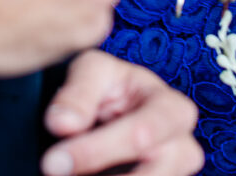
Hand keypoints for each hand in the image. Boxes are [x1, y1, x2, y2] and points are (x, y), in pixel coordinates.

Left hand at [41, 50, 202, 175]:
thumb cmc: (109, 85)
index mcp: (173, 108)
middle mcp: (182, 147)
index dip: (96, 151)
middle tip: (58, 172)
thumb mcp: (92, 71)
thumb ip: (77, 93)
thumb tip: (63, 124)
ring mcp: (174, 174)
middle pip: (152, 174)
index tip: (53, 161)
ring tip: (70, 175)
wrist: (115, 109)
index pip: (141, 135)